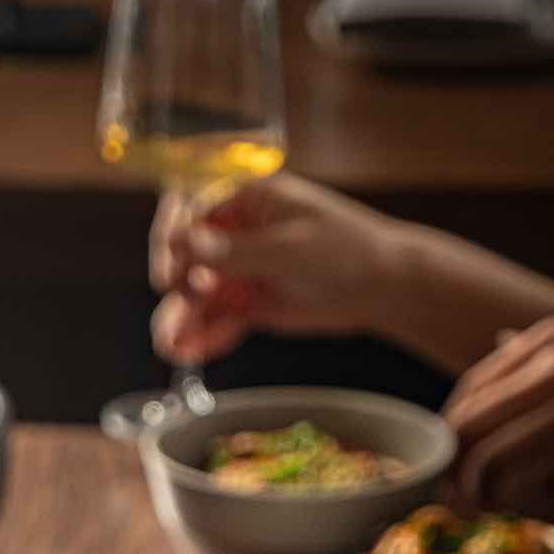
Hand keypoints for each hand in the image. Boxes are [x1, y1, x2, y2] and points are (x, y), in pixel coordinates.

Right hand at [149, 173, 398, 363]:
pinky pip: (221, 321)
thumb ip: (236, 250)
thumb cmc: (347, 249)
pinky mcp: (252, 305)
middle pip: (189, 260)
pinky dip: (205, 336)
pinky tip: (189, 352)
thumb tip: (185, 242)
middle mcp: (238, 234)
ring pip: (200, 297)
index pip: (191, 214)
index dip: (172, 243)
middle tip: (175, 318)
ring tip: (171, 348)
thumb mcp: (289, 247)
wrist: (385, 287)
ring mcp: (243, 271)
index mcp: (247, 201)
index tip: (168, 274)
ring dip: (182, 320)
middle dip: (177, 291)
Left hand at [442, 309, 553, 513]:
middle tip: (468, 493)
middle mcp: (544, 365)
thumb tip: (497, 341)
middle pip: (465, 424)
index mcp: (543, 339)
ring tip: (508, 502)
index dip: (455, 432)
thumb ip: (542, 346)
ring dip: (485, 490)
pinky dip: (532, 494)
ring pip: (485, 458)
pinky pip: (525, 476)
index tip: (462, 459)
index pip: (469, 389)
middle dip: (456, 467)